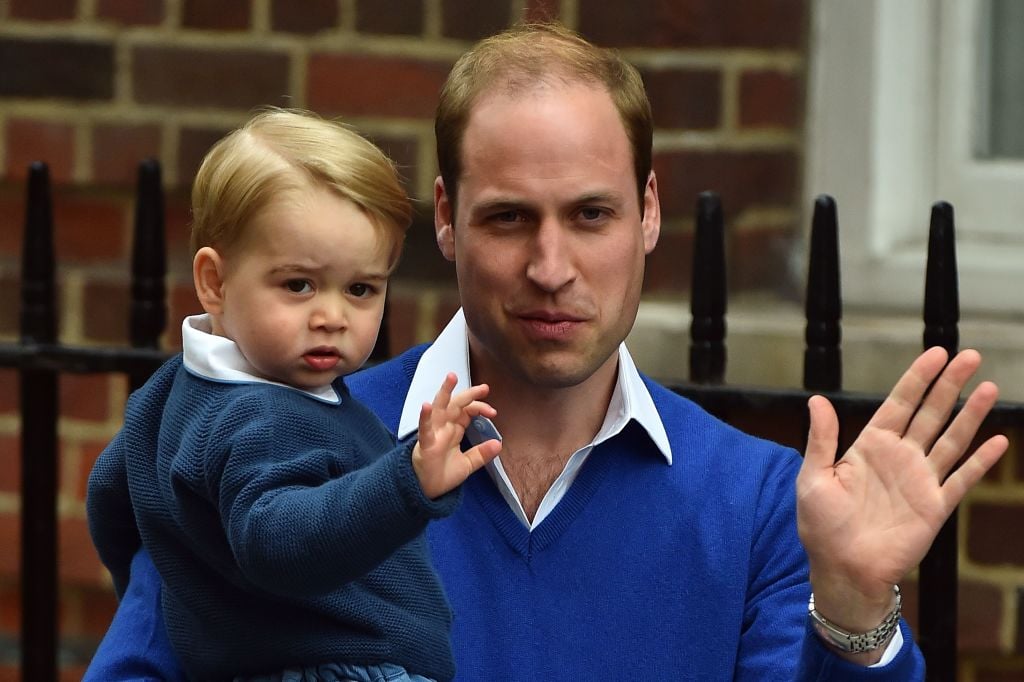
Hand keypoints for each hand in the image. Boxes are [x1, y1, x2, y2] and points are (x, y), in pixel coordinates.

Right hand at [412, 372, 501, 498]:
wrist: (427, 492)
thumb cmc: (442, 475)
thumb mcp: (467, 464)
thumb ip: (481, 454)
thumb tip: (498, 444)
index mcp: (453, 430)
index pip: (467, 411)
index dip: (479, 408)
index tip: (493, 412)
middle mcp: (443, 428)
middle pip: (456, 404)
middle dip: (469, 394)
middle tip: (484, 387)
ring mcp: (433, 434)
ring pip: (439, 408)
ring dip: (444, 392)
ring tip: (451, 377)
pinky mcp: (425, 444)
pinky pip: (424, 428)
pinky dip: (425, 417)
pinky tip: (427, 406)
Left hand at [797, 348, 1006, 636]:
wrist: (842, 569)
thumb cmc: (821, 525)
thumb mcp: (813, 476)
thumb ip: (821, 439)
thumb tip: (817, 399)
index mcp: (869, 446)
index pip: (899, 403)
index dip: (917, 378)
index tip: (936, 353)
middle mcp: (899, 457)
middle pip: (930, 413)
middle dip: (950, 384)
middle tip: (971, 356)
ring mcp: (920, 480)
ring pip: (951, 439)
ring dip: (971, 415)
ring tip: (989, 388)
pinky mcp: (935, 507)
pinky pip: (961, 479)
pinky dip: (980, 461)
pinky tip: (997, 440)